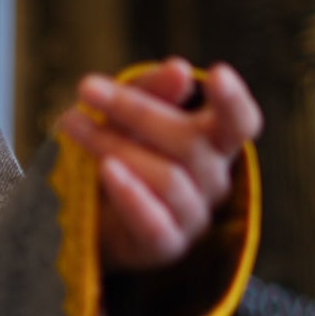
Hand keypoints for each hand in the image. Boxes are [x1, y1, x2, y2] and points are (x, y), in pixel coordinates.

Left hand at [55, 58, 261, 271]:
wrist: (88, 214)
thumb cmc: (120, 150)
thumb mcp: (128, 112)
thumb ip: (152, 91)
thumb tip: (180, 70)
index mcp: (215, 142)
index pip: (241, 122)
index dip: (233, 101)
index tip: (216, 73)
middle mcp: (213, 179)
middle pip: (190, 142)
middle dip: (135, 111)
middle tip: (86, 88)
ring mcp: (193, 216)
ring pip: (168, 179)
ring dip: (115, 147)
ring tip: (73, 124)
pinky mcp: (166, 245)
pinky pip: (155, 223)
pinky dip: (130, 194)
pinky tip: (106, 171)